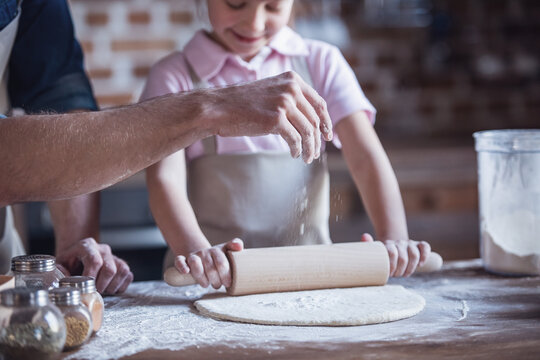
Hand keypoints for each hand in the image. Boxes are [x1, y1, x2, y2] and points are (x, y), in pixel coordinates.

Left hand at [55, 237, 133, 294]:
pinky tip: (109, 288)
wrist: (79, 255)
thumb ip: (59, 271)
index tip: (85, 288)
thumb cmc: (69, 261)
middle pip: (110, 269)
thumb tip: (64, 281)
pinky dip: (120, 286)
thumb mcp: (59, 263)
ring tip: (101, 290)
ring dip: (112, 286)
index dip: (91, 277)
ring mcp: (114, 256)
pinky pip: (128, 276)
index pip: (94, 261)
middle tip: (93, 292)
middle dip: (102, 285)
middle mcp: (103, 249)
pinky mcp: (123, 264)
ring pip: (122, 272)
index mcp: (87, 246)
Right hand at [174, 239, 243, 288]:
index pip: (221, 263)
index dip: (225, 275)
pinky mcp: (183, 260)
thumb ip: (235, 245)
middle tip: (218, 285)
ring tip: (206, 284)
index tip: (228, 283)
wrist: (202, 255)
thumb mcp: (227, 251)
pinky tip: (186, 272)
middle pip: (210, 268)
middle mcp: (204, 252)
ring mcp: (193, 256)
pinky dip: (182, 266)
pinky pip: (179, 261)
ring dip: (201, 278)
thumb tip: (239, 246)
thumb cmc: (218, 257)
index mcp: (216, 250)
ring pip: (195, 264)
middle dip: (215, 280)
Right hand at [209, 71, 332, 163]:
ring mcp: (284, 103)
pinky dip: (298, 150)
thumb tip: (309, 121)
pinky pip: (295, 140)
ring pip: (308, 131)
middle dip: (317, 139)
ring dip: (310, 148)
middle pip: (315, 119)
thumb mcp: (270, 92)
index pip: (319, 103)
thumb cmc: (241, 103)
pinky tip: (294, 155)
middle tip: (315, 152)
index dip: (326, 121)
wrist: (218, 107)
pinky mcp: (276, 119)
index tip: (327, 135)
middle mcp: (291, 88)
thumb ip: (289, 99)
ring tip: (307, 158)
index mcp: (292, 79)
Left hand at [361, 233, 430, 276]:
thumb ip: (368, 245)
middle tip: (396, 275)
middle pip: (403, 258)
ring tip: (405, 274)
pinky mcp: (419, 245)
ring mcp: (410, 244)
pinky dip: (424, 256)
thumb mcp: (374, 253)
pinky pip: (425, 247)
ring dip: (410, 268)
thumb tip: (365, 235)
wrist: (392, 248)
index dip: (391, 266)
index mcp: (388, 244)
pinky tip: (420, 264)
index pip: (391, 253)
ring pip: (414, 254)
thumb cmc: (382, 256)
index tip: (389, 274)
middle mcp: (399, 243)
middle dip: (400, 270)